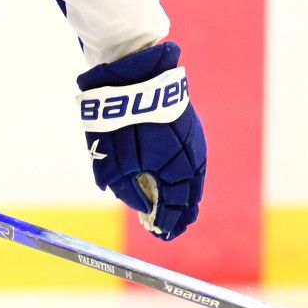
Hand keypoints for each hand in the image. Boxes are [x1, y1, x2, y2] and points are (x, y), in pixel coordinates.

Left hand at [77, 42, 206, 240]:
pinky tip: (174, 177)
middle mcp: (193, 158)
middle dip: (180, 212)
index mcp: (178, 170)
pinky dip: (184, 174)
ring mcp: (194, 140)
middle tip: (171, 227)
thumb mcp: (114, 161)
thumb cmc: (119, 120)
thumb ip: (128, 189)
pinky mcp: (189, 127)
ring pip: (194, 176)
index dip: (169, 223)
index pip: (177, 207)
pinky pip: (191, 159)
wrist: (132, 73)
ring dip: (184, 193)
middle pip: (190, 194)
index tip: (161, 234)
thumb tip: (142, 207)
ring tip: (176, 208)